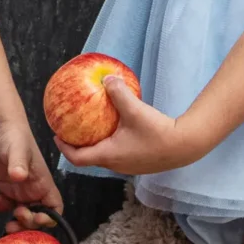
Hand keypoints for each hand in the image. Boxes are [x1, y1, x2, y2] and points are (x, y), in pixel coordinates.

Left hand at [0, 120, 64, 232]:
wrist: (0, 128)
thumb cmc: (15, 136)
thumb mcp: (18, 149)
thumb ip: (19, 163)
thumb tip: (18, 176)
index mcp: (43, 183)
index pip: (55, 208)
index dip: (49, 218)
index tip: (35, 218)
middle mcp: (34, 190)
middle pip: (38, 216)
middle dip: (28, 223)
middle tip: (16, 219)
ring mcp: (20, 190)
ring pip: (22, 214)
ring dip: (16, 222)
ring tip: (6, 222)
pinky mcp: (7, 188)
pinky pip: (7, 206)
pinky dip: (2, 208)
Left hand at [54, 75, 203, 175]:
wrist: (186, 146)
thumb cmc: (159, 132)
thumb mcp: (135, 109)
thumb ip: (119, 93)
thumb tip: (107, 78)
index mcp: (108, 155)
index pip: (77, 158)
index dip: (64, 149)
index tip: (57, 136)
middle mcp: (116, 164)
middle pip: (89, 158)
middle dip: (79, 144)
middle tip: (73, 129)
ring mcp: (128, 165)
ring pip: (105, 156)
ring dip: (96, 144)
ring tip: (92, 126)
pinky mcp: (140, 162)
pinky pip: (118, 153)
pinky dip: (111, 142)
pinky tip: (118, 127)